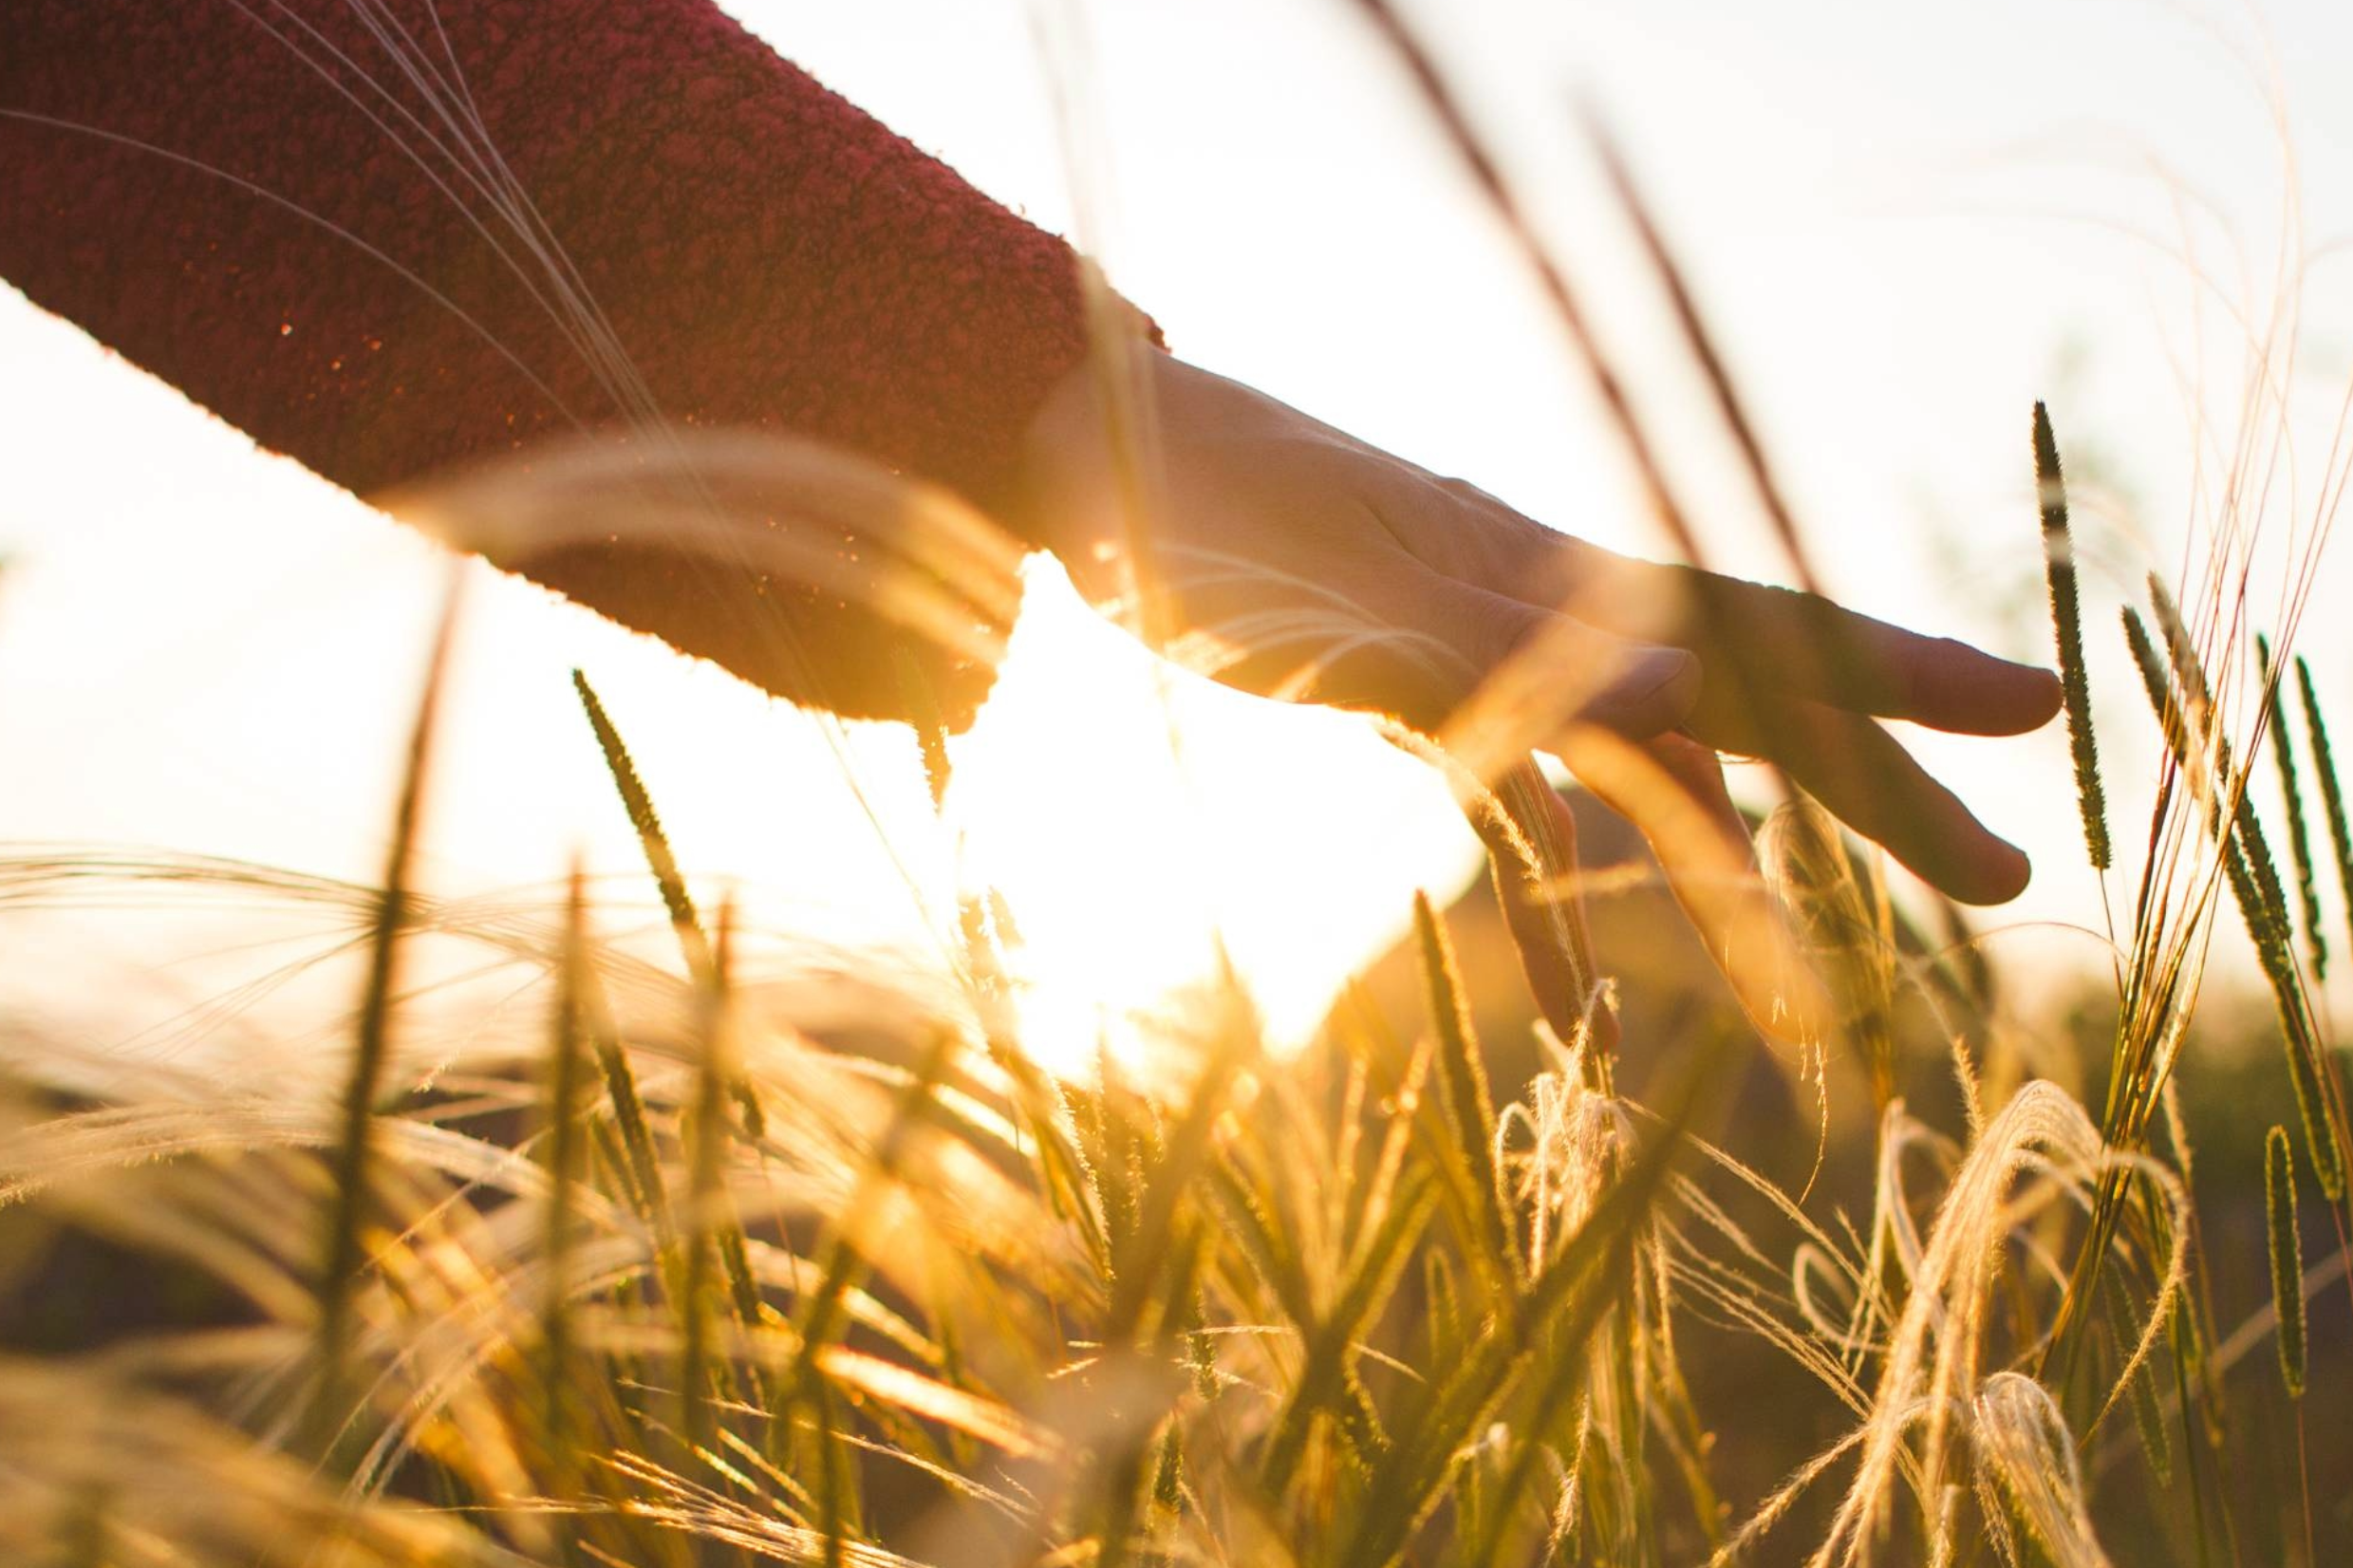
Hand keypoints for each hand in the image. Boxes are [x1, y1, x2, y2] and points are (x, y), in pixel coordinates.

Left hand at [1009, 350, 2060, 1037]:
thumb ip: (1488, 670)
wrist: (1079, 464)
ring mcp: (1480, 663)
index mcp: (1545, 571)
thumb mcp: (1329, 611)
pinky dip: (1548, 909)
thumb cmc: (1193, 515)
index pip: (1760, 617)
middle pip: (1743, 703)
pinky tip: (1574, 1007)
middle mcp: (1539, 615)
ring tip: (1809, 985)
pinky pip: (1507, 816)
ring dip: (1728, 871)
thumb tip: (1672, 700)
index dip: (1896, 671)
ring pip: (1641, 775)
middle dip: (1871, 793)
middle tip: (2003, 875)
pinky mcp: (1401, 705)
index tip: (2028, 711)